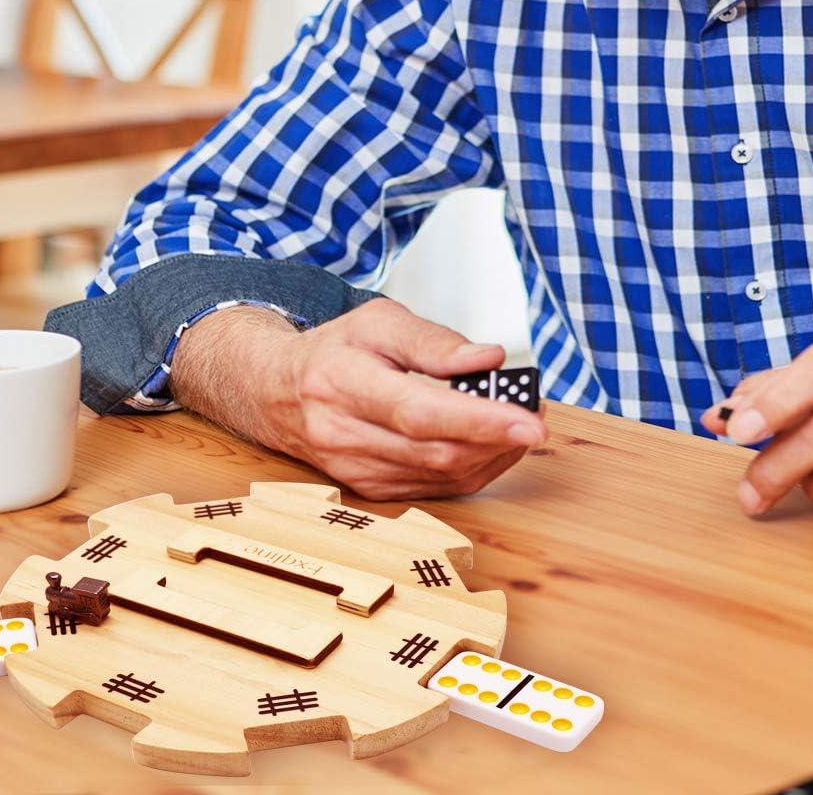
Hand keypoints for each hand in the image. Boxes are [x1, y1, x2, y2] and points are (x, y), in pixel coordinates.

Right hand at [170, 300, 545, 500]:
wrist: (277, 392)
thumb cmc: (334, 351)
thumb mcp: (379, 322)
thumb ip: (434, 341)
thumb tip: (489, 359)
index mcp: (344, 383)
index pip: (419, 411)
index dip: (479, 419)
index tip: (528, 420)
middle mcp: (345, 434)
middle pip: (437, 451)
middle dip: (499, 437)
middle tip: (535, 411)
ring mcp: (356, 470)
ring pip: (443, 475)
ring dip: (493, 453)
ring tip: (518, 419)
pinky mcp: (371, 490)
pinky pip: (436, 486)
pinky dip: (473, 466)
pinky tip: (489, 442)